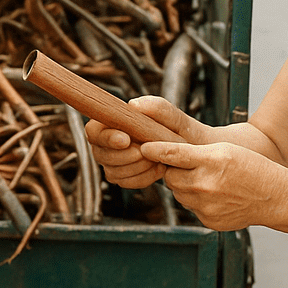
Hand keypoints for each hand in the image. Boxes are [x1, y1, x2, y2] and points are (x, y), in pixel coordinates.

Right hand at [84, 97, 212, 190]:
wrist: (194, 154)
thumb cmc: (183, 132)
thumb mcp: (176, 118)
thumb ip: (158, 108)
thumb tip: (133, 105)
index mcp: (115, 121)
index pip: (93, 131)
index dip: (105, 138)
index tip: (126, 140)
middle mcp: (109, 142)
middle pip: (100, 155)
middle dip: (126, 157)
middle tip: (147, 153)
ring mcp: (114, 161)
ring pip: (112, 172)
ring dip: (137, 168)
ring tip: (156, 159)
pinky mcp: (123, 177)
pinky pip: (124, 183)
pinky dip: (143, 178)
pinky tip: (157, 168)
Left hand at [138, 140, 279, 230]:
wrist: (273, 197)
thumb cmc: (249, 167)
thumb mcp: (224, 150)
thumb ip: (194, 152)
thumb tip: (161, 156)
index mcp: (212, 160)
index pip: (173, 154)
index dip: (155, 150)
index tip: (143, 148)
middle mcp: (206, 184)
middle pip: (171, 176)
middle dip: (174, 170)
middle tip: (188, 167)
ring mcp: (206, 206)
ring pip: (178, 193)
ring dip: (185, 186)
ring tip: (207, 181)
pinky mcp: (208, 220)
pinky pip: (190, 207)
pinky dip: (196, 201)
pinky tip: (215, 196)